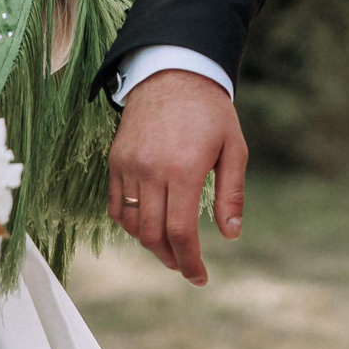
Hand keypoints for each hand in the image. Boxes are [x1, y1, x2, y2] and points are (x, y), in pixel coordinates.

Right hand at [108, 68, 246, 285]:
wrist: (172, 71)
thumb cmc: (210, 111)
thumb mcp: (234, 148)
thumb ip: (232, 193)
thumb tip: (231, 234)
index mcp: (184, 169)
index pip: (180, 232)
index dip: (190, 262)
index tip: (199, 277)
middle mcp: (151, 170)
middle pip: (152, 234)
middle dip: (171, 258)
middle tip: (186, 265)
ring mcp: (129, 165)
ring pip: (131, 224)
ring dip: (149, 243)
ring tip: (169, 248)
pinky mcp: (116, 160)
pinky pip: (115, 205)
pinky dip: (128, 223)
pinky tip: (146, 226)